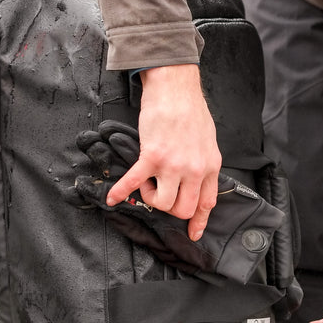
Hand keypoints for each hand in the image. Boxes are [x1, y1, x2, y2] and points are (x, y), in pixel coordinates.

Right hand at [105, 64, 221, 239]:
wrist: (175, 88)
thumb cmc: (191, 111)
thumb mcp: (208, 142)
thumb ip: (203, 163)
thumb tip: (195, 180)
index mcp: (210, 166)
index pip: (206, 203)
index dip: (197, 221)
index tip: (193, 233)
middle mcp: (194, 170)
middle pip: (182, 209)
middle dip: (169, 208)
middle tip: (161, 193)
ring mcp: (173, 165)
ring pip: (163, 203)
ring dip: (151, 197)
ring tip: (148, 183)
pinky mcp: (152, 156)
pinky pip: (134, 183)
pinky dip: (121, 192)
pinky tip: (112, 198)